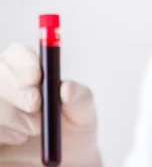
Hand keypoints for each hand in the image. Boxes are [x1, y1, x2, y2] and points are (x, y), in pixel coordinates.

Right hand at [0, 43, 101, 165]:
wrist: (61, 159)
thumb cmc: (71, 129)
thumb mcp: (84, 113)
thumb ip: (80, 98)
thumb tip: (67, 88)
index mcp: (27, 70)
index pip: (17, 54)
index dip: (24, 62)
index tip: (37, 77)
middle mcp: (4, 84)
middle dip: (17, 90)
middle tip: (36, 107)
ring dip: (12, 116)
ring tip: (33, 129)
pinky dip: (2, 133)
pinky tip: (16, 138)